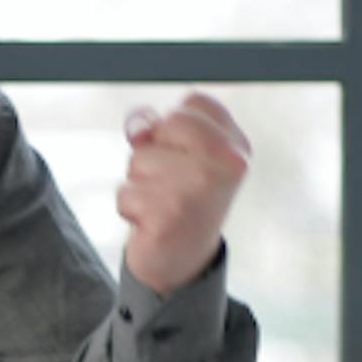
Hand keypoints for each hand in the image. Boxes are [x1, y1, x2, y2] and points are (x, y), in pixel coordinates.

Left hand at [116, 92, 249, 293]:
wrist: (183, 258)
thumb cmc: (179, 196)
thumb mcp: (176, 152)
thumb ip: (155, 126)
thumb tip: (139, 130)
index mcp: (236, 146)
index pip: (195, 102)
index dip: (175, 125)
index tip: (183, 153)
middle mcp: (227, 164)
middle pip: (169, 122)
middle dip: (156, 150)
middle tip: (171, 179)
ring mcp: (200, 189)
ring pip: (140, 159)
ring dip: (140, 182)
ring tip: (162, 202)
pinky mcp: (170, 216)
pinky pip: (125, 193)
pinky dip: (129, 208)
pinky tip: (152, 222)